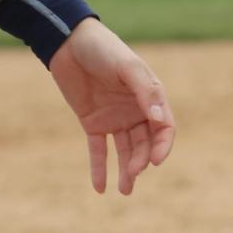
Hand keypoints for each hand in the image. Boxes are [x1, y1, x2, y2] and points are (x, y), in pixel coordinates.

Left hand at [47, 18, 173, 195]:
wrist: (67, 42)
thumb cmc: (102, 48)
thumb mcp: (127, 66)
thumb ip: (145, 91)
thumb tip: (159, 120)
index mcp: (149, 96)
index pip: (164, 127)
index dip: (162, 146)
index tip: (154, 161)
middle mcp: (135, 110)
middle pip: (145, 143)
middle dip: (141, 161)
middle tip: (133, 173)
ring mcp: (114, 117)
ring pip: (125, 150)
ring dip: (126, 170)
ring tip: (124, 190)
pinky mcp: (93, 122)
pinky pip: (99, 150)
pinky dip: (99, 168)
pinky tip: (100, 188)